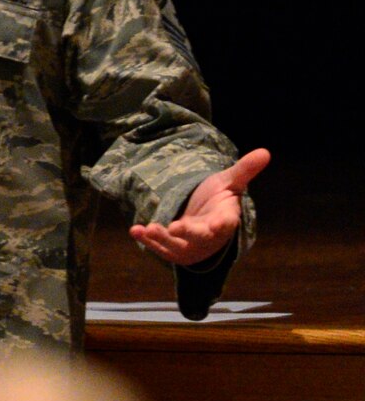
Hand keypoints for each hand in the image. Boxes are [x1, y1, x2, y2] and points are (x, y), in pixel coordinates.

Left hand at [130, 148, 269, 265]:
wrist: (203, 219)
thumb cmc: (218, 200)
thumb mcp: (229, 183)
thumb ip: (244, 169)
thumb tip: (265, 151)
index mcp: (225, 219)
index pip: (227, 223)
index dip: (222, 224)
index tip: (221, 224)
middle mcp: (209, 236)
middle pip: (200, 237)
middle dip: (189, 233)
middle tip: (176, 227)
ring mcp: (191, 245)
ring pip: (178, 246)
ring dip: (163, 239)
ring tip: (149, 229)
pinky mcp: (174, 249)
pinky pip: (160, 248)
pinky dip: (147, 241)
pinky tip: (135, 230)